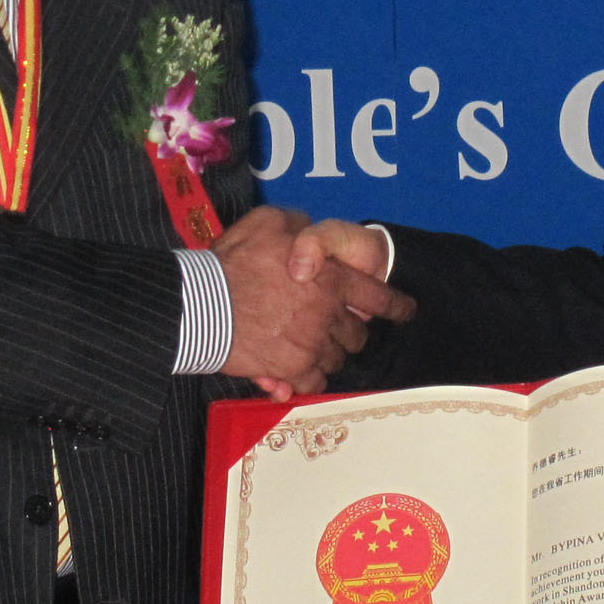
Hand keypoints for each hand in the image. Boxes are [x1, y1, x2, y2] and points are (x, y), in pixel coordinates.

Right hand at [217, 206, 413, 396]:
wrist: (200, 304)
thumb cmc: (232, 262)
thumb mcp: (268, 222)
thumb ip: (299, 225)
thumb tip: (308, 235)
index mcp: (332, 280)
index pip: (379, 297)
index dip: (395, 305)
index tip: (404, 311)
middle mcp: (328, 316)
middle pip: (357, 334)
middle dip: (349, 331)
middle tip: (332, 326)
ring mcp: (311, 346)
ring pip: (336, 359)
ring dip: (327, 353)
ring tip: (307, 345)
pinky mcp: (290, 371)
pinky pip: (312, 381)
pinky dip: (306, 379)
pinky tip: (293, 374)